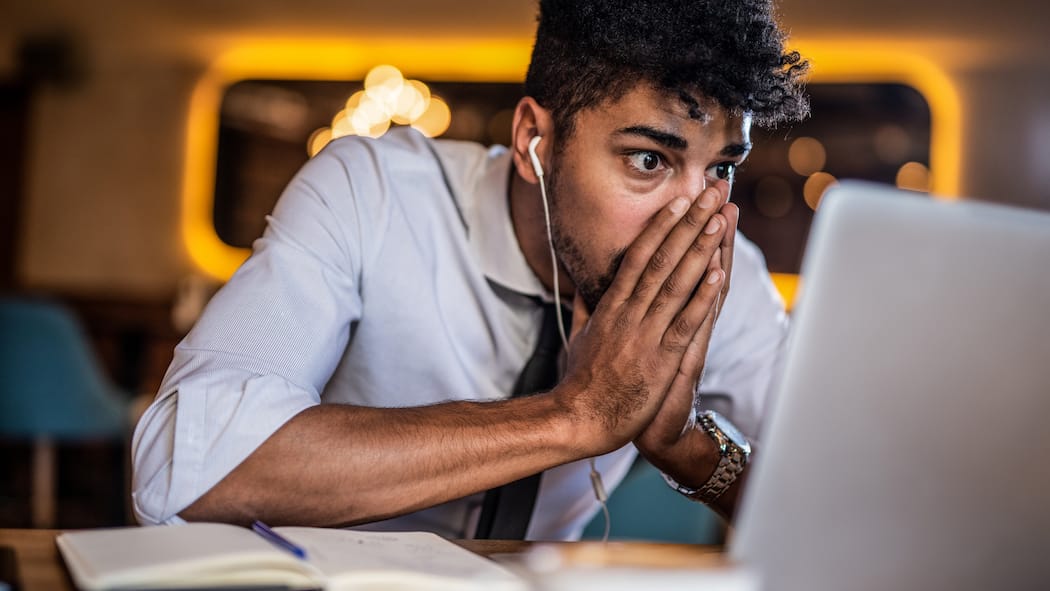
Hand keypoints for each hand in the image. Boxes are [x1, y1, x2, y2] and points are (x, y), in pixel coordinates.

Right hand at [555, 180, 732, 456]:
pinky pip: (685, 321)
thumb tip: (580, 285)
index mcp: (612, 306)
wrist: (579, 419)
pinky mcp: (660, 359)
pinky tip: (718, 272)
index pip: (638, 255)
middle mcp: (629, 313)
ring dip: (700, 248)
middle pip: (662, 258)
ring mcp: (645, 334)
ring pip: (676, 282)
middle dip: (689, 223)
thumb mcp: (577, 337)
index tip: (680, 200)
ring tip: (720, 218)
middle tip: (711, 192)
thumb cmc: (580, 382)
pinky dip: (702, 295)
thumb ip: (583, 308)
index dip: (662, 226)